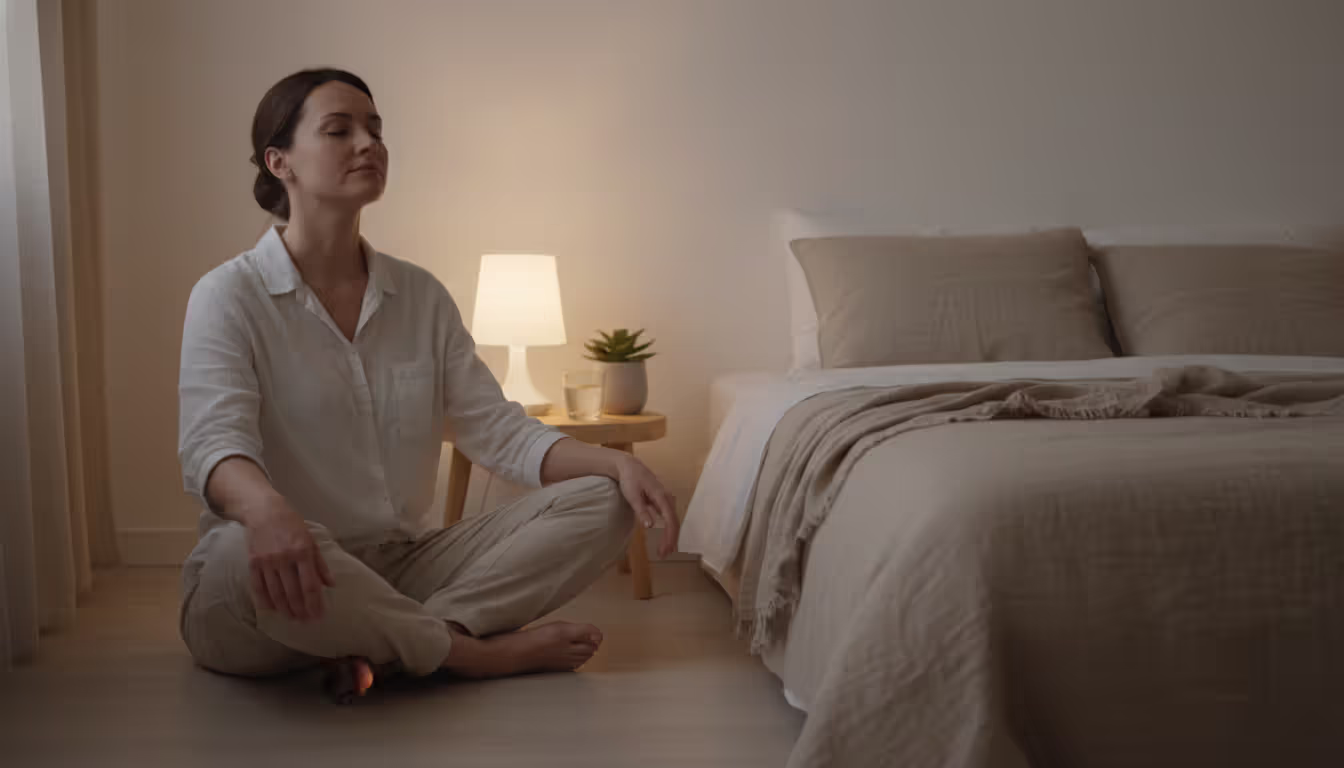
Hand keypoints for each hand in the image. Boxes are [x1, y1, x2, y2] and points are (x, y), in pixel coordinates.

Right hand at [241, 494, 333, 621]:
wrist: (263, 511)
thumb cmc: (292, 525)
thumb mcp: (311, 540)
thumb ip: (320, 564)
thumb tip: (331, 584)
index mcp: (302, 552)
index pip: (310, 585)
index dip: (315, 603)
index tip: (319, 616)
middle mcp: (284, 558)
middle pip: (293, 592)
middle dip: (301, 610)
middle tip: (306, 622)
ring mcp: (267, 561)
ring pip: (276, 593)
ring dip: (285, 609)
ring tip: (292, 619)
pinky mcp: (253, 563)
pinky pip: (258, 587)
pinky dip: (265, 601)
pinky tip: (272, 610)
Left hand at [615, 454, 678, 558]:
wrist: (627, 466)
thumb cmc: (629, 479)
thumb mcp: (632, 496)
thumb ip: (642, 510)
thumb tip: (650, 526)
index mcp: (661, 497)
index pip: (671, 520)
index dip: (669, 536)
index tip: (664, 550)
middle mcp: (667, 498)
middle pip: (674, 522)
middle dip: (671, 539)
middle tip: (663, 555)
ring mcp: (664, 499)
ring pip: (672, 520)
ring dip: (670, 535)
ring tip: (665, 550)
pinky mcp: (660, 500)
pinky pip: (667, 517)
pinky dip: (667, 529)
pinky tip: (664, 537)